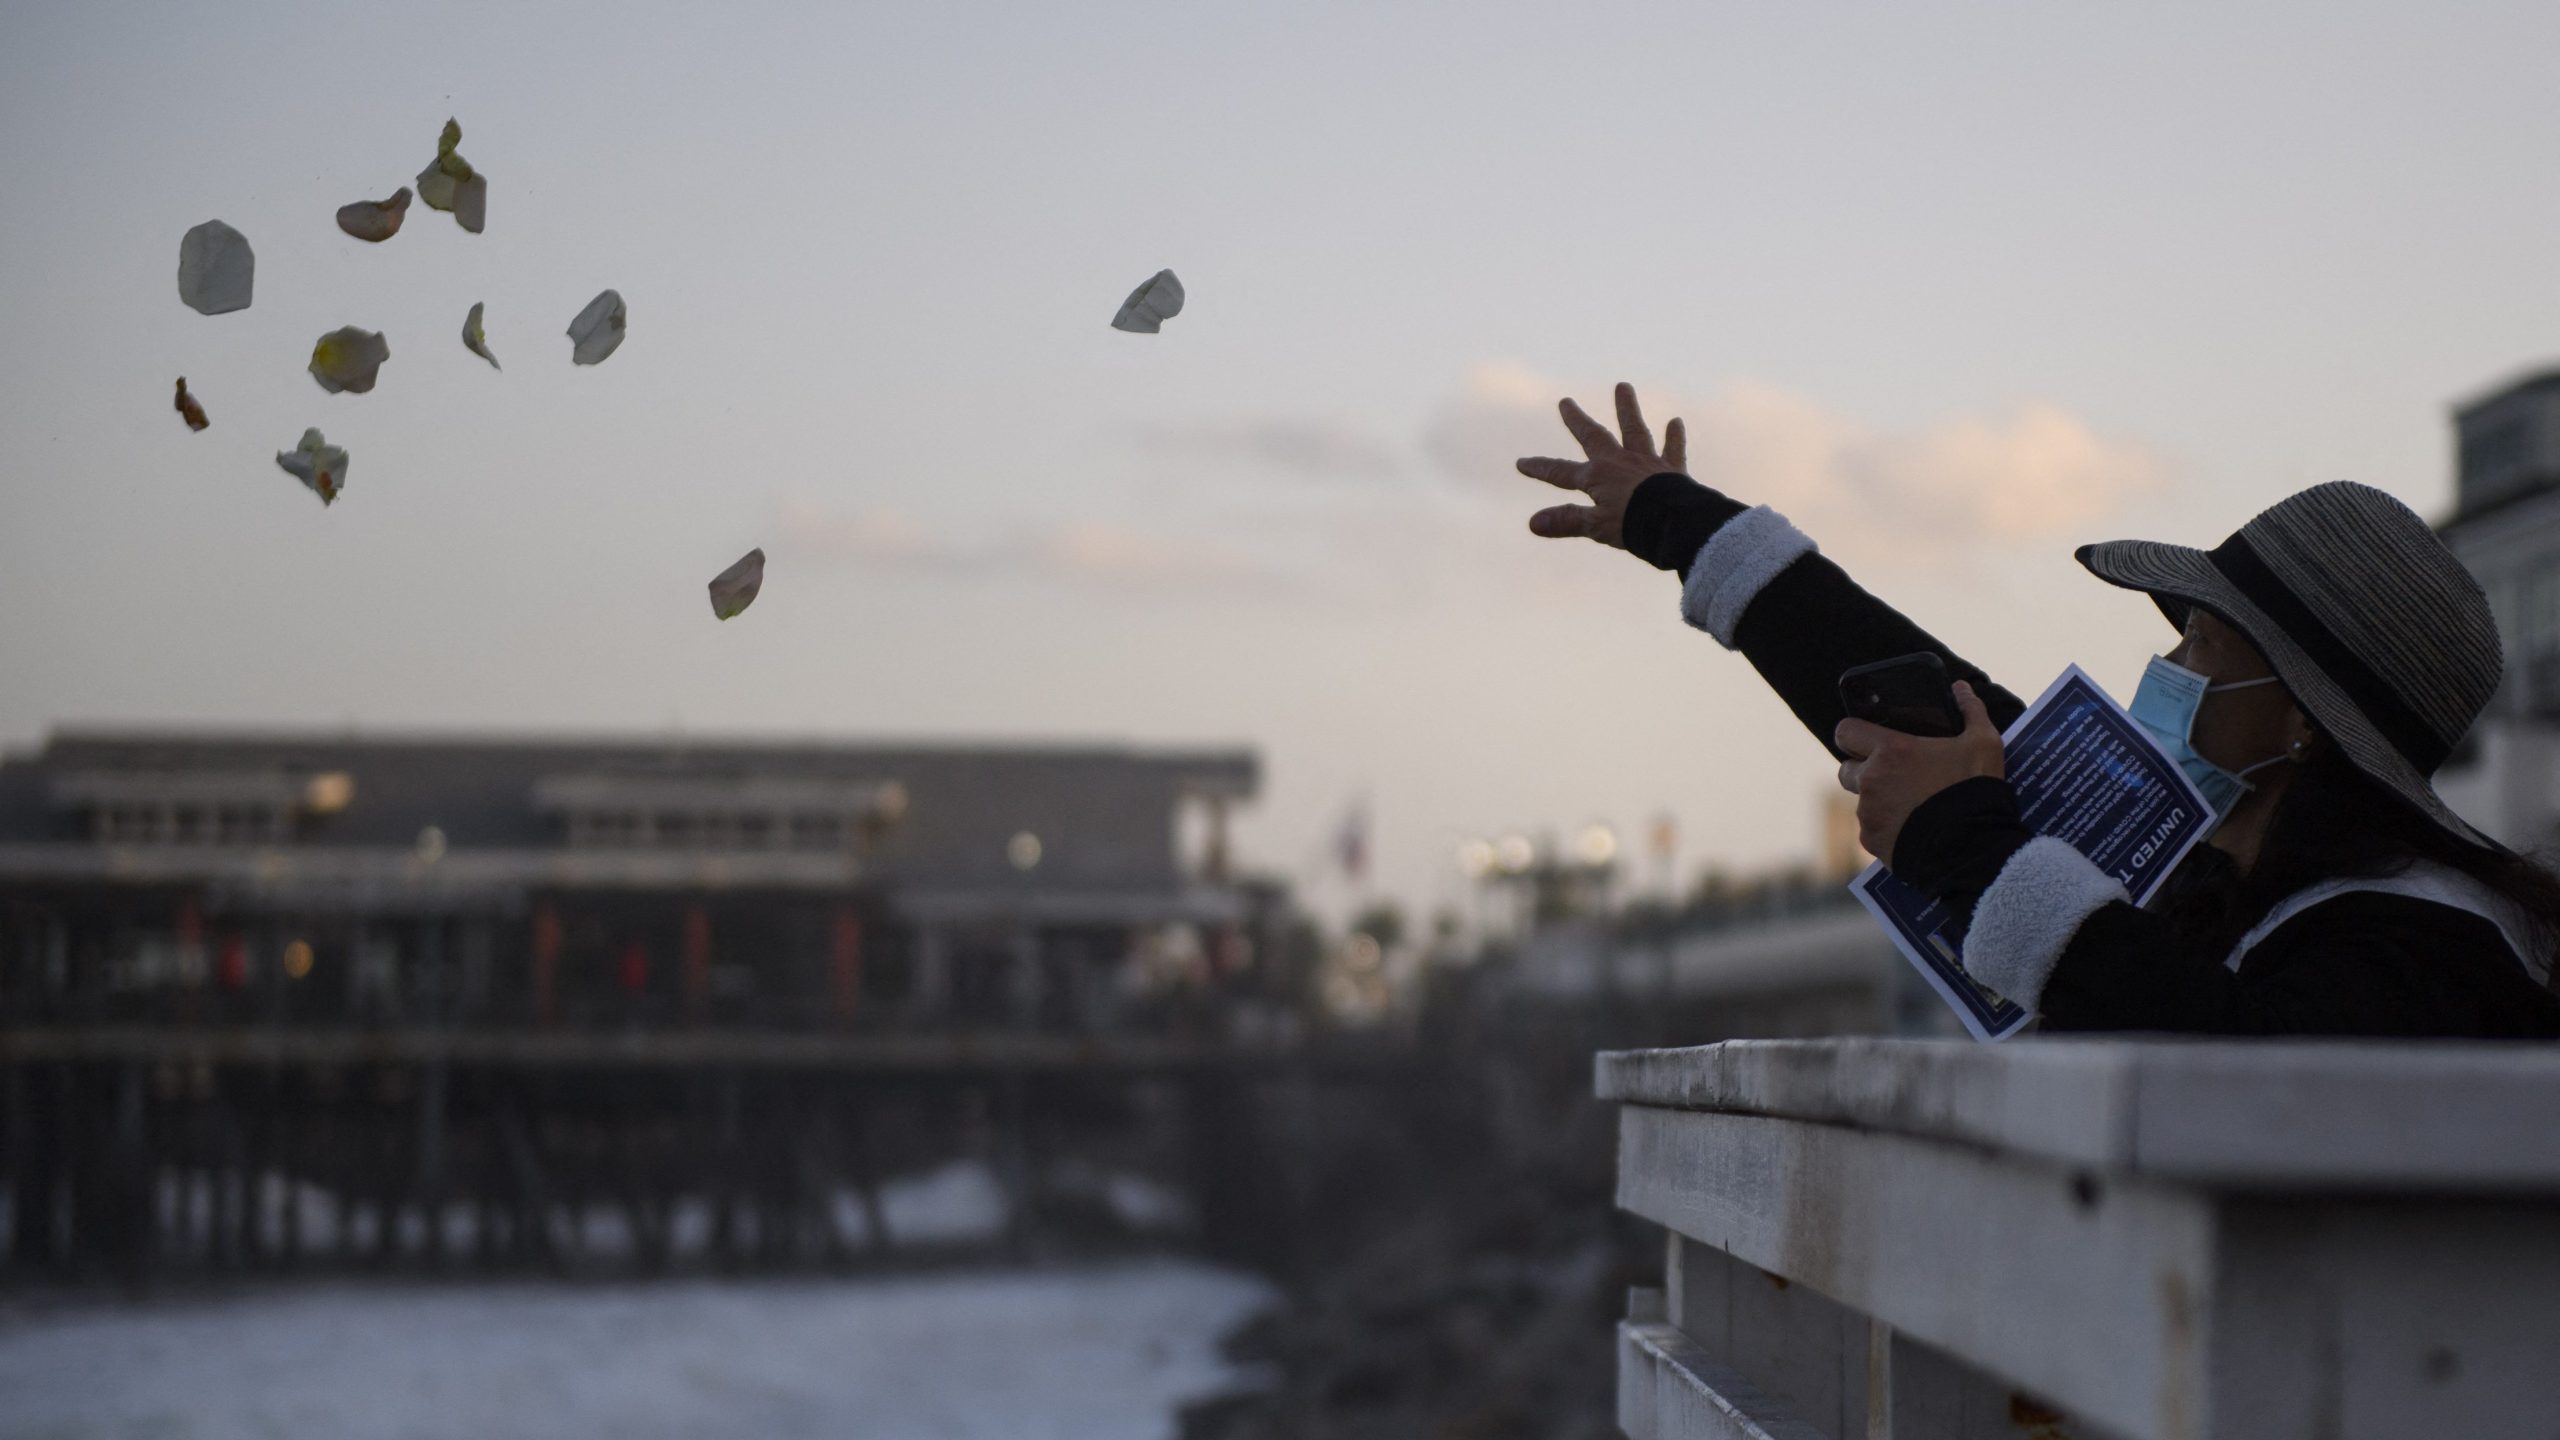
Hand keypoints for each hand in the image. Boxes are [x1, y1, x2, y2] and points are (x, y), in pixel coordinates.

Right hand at [1517, 382, 1686, 547]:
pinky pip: (1672, 450)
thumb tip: (1533, 523)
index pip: (1561, 473)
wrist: (1677, 522)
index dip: (1540, 468)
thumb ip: (1566, 521)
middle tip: (1566, 402)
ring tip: (1623, 386)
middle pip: (1594, 437)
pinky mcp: (1672, 470)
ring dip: (1627, 409)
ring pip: (1635, 431)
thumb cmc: (1634, 524)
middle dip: (1577, 421)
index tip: (1521, 463)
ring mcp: (1646, 463)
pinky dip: (1673, 437)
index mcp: (1597, 476)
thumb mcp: (1595, 526)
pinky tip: (1675, 422)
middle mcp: (1619, 462)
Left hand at [1834, 681, 2005, 868]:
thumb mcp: (1984, 743)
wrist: (1974, 845)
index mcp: (1890, 751)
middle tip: (1892, 775)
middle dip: (1862, 770)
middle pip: (1846, 770)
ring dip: (1878, 802)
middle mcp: (1871, 781)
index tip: (1866, 739)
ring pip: (1862, 803)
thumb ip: (1971, 711)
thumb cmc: (1976, 788)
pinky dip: (1887, 829)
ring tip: (1912, 806)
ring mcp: (1868, 814)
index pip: (1845, 731)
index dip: (1852, 733)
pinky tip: (1914, 829)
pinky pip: (1872, 831)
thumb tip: (1962, 688)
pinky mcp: (1872, 842)